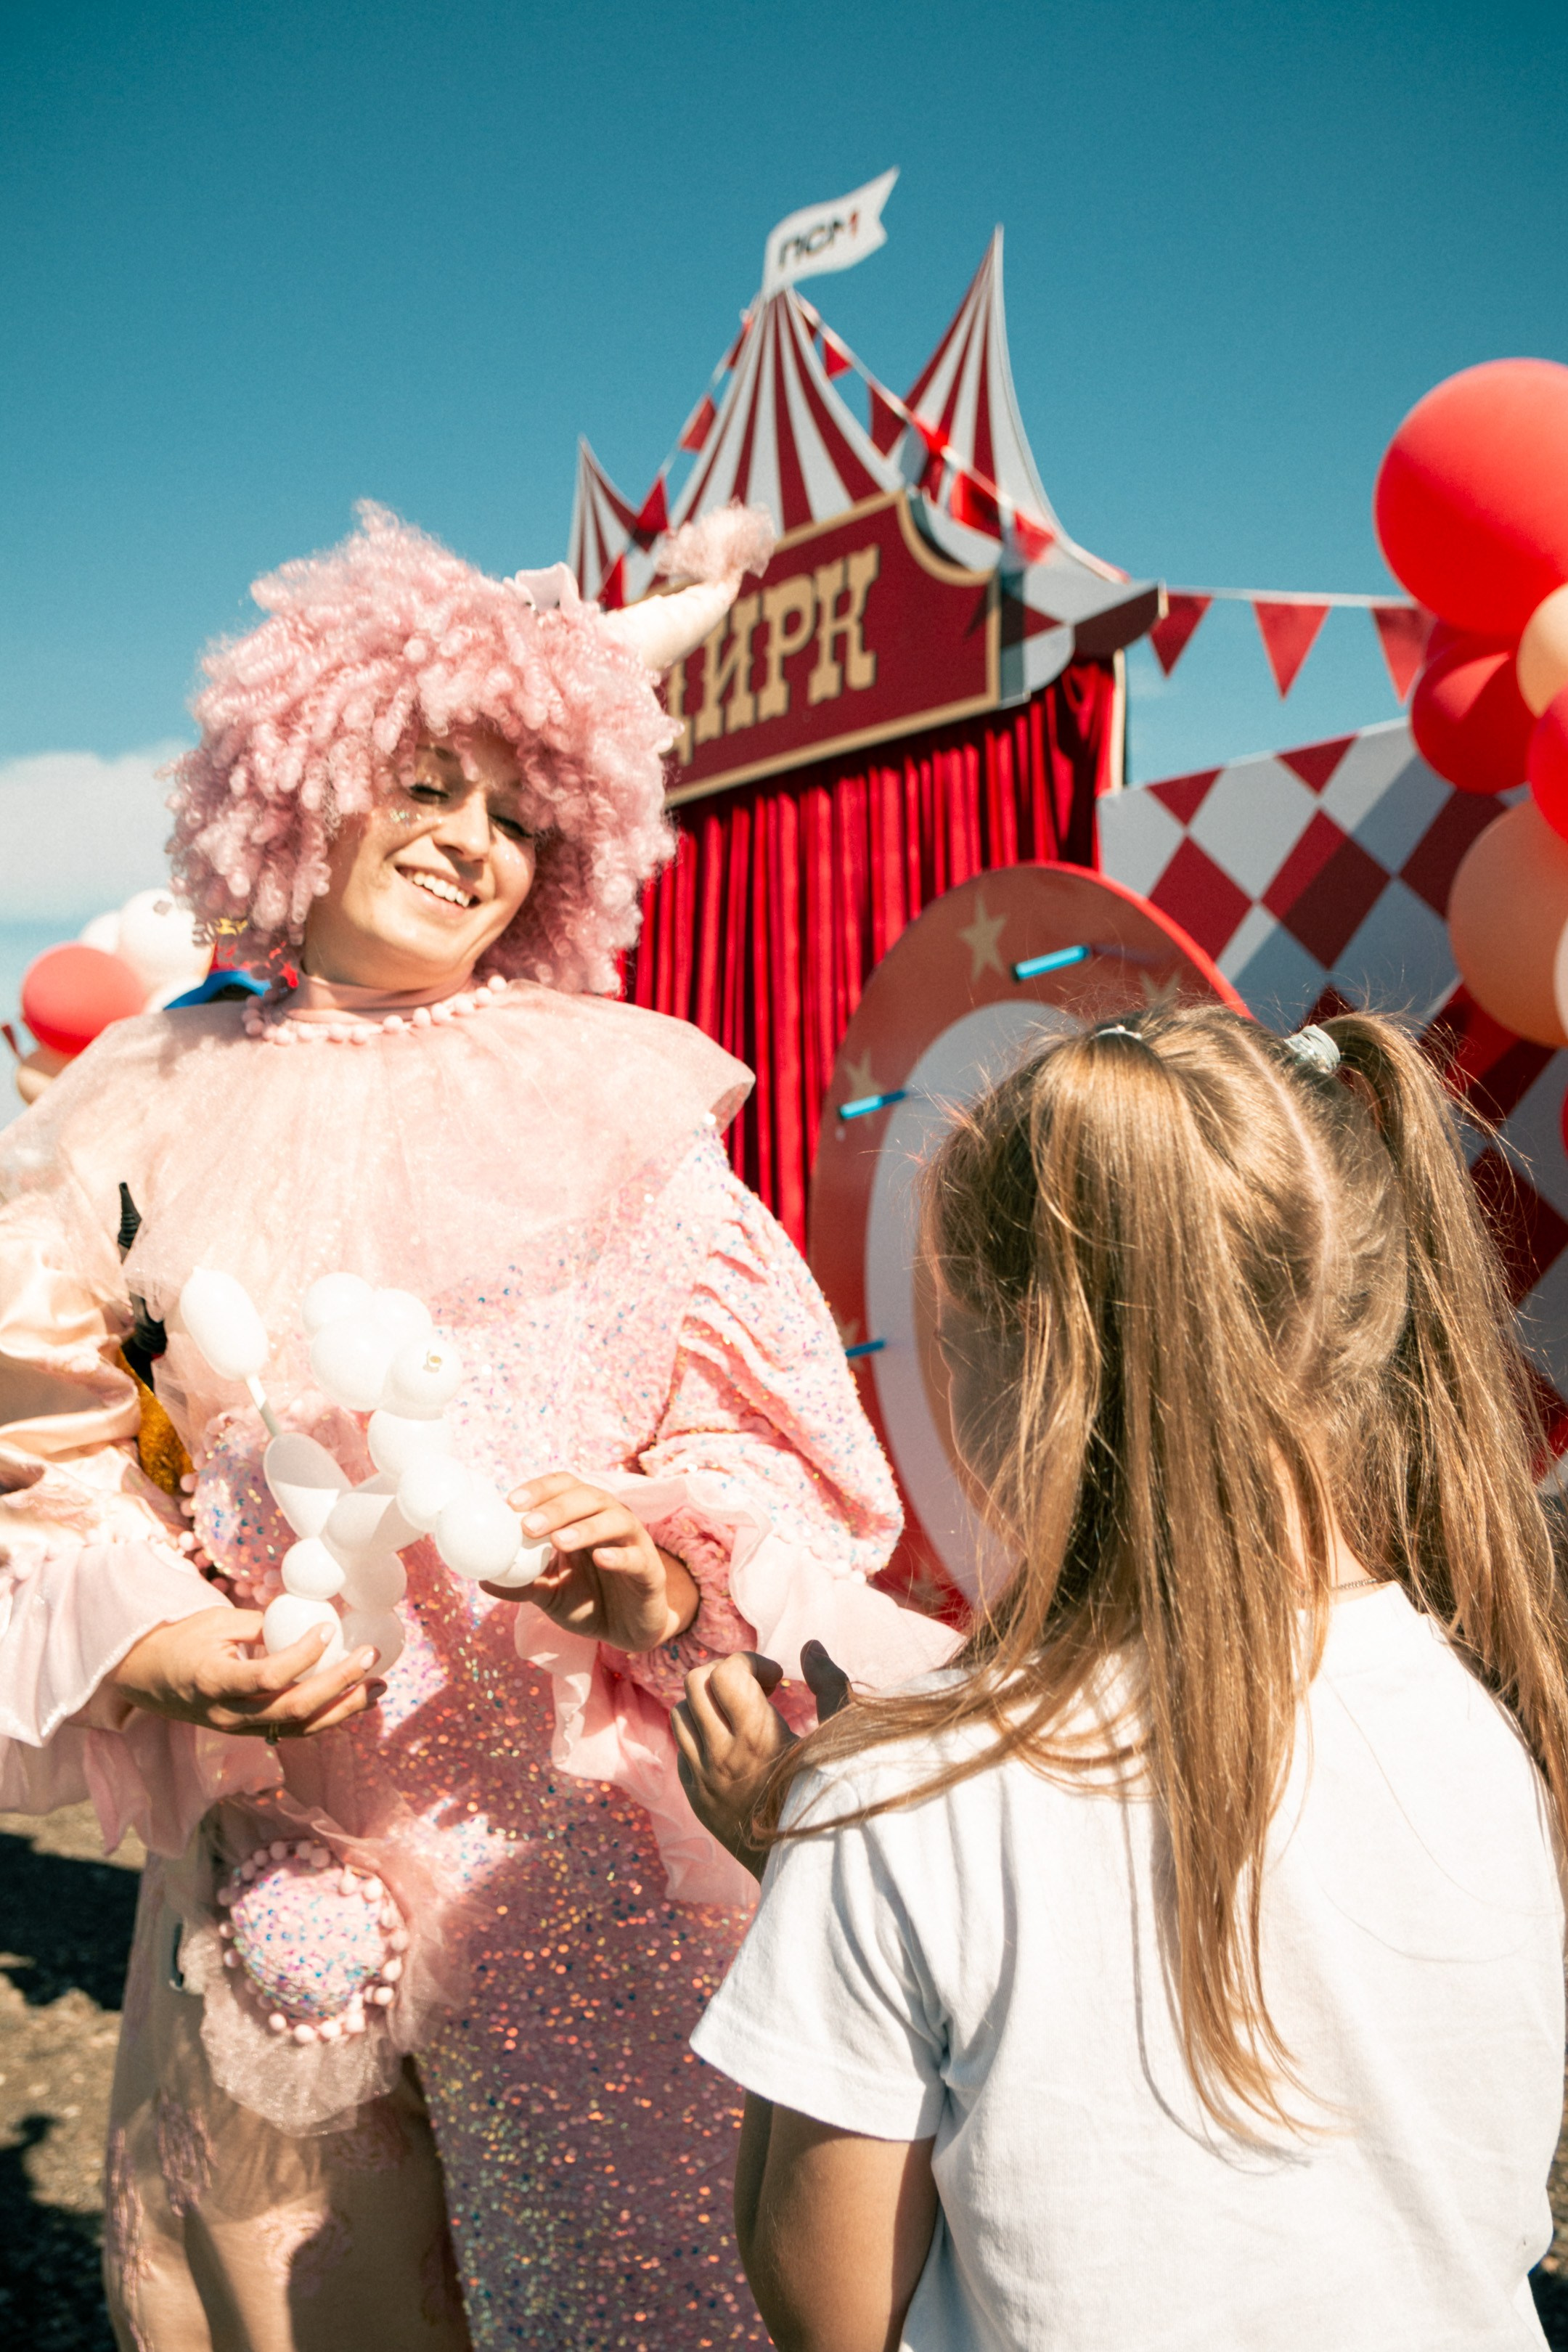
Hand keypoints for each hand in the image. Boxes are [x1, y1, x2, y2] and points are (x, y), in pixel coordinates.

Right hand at [112, 1609, 381, 1739]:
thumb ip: (261, 1626)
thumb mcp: (215, 1623)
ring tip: (378, 1687)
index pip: (267, 1677)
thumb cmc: (181, 1641)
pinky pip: (294, 1729)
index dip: (301, 1656)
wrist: (146, 1679)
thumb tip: (310, 1619)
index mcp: (214, 1682)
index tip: (327, 1629)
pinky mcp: (250, 1732)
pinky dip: (328, 1716)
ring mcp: (240, 1729)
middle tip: (370, 1657)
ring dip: (344, 1709)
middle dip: (338, 1684)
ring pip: (299, 1727)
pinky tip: (354, 1699)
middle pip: (292, 1709)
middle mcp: (228, 1715)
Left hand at [485, 1473, 699, 1652]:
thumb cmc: (588, 1603)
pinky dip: (619, 1556)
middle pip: (587, 1497)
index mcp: (584, 1517)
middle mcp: (610, 1521)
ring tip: (558, 1541)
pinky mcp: (650, 1571)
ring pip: (614, 1520)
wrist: (627, 1633)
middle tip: (527, 1526)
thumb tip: (483, 1580)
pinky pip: (636, 1557)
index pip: (563, 1488)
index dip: (539, 1489)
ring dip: (585, 1527)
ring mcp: (633, 1543)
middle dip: (556, 1508)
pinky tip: (600, 1559)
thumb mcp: (550, 1595)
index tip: (511, 1502)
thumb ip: (523, 1584)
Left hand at [672, 1642, 851, 1879]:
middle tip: (755, 1690)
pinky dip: (700, 1735)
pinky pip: (681, 1749)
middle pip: (694, 1683)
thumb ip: (830, 1686)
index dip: (750, 1662)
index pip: (725, 1671)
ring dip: (707, 1703)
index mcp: (756, 1737)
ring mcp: (703, 1779)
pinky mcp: (696, 1798)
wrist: (811, 1869)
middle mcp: (720, 1756)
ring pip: (680, 1713)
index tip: (777, 1680)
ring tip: (740, 1715)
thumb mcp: (841, 1740)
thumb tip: (810, 1647)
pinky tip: (732, 1746)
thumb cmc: (835, 1799)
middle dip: (724, 1674)